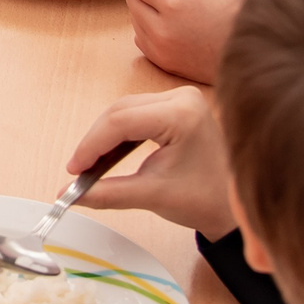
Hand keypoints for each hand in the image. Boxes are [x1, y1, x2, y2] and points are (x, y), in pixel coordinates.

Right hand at [68, 87, 236, 238]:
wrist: (232, 205)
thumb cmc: (205, 199)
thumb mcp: (152, 196)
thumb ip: (108, 193)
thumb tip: (71, 192)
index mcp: (182, 114)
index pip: (121, 121)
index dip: (91, 145)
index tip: (74, 169)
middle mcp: (182, 98)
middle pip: (120, 111)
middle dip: (95, 141)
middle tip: (78, 169)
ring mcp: (181, 99)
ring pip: (124, 110)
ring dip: (104, 135)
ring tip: (91, 164)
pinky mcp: (178, 106)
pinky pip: (136, 112)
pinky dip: (118, 132)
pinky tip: (108, 153)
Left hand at [123, 0, 248, 84]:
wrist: (260, 57)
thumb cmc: (245, 17)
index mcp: (175, 2)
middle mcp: (161, 27)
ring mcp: (161, 49)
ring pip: (135, 18)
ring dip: (148, 9)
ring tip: (180, 9)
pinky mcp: (164, 63)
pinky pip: (142, 39)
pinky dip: (151, 29)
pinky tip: (177, 26)